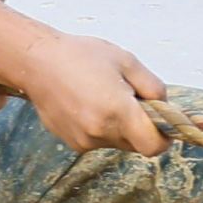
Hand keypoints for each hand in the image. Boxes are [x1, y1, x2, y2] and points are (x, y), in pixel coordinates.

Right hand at [18, 31, 165, 155]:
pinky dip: (102, 128)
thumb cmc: (81, 56)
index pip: (153, 146)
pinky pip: (99, 141)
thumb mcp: (126, 61)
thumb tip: (165, 106)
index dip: (164, 138)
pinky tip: (89, 104)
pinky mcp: (73, 143)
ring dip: (120, 127)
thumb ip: (152, 87)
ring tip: (104, 97)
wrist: (37, 62)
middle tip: (130, 99)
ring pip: (118, 142)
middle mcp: (100, 131)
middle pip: (137, 144)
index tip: (165, 126)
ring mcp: (84, 140)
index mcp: (118, 111)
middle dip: (141, 127)